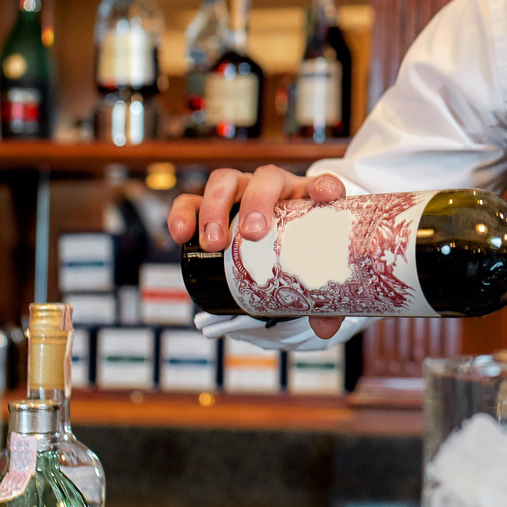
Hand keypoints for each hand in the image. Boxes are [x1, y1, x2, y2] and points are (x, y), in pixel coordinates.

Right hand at [168, 167, 348, 338]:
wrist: (267, 259)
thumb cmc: (292, 259)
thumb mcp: (308, 280)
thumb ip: (321, 304)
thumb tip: (324, 328)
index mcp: (306, 201)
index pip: (321, 184)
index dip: (325, 186)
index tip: (326, 197)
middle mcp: (274, 189)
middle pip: (266, 178)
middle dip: (257, 201)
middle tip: (251, 233)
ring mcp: (239, 193)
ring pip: (225, 182)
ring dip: (216, 208)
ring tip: (214, 243)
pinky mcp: (208, 205)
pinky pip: (190, 201)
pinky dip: (183, 214)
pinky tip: (181, 235)